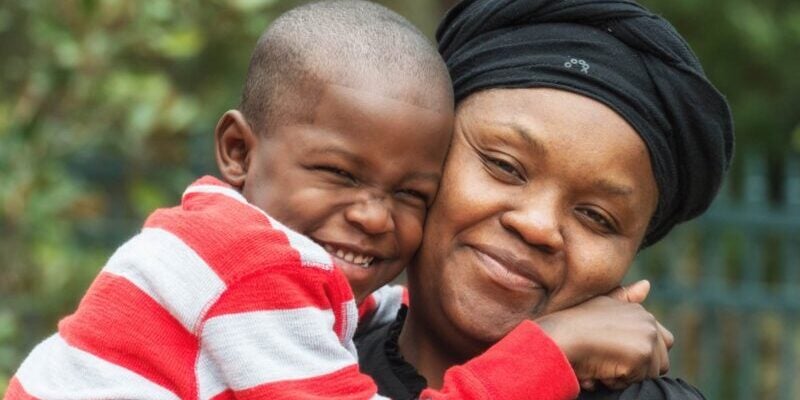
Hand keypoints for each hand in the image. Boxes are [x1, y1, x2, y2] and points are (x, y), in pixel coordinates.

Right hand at [535, 280, 671, 390]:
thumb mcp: (601, 305)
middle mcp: (648, 321)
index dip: (643, 355)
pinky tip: (601, 371)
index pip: (662, 343)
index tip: (618, 356)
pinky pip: (637, 381)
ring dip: (627, 376)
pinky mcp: (642, 354)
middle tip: (610, 362)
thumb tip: (647, 284)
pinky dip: (617, 382)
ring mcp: (647, 337)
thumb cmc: (573, 324)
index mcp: (641, 312)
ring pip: (650, 374)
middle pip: (661, 361)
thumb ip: (625, 299)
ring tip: (603, 365)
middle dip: (640, 368)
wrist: (560, 336)